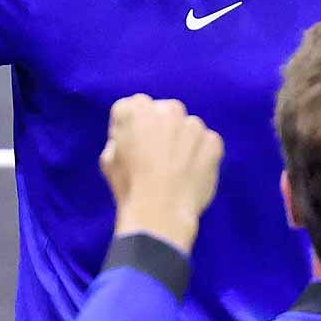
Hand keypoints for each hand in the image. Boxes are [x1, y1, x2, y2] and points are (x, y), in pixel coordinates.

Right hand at [100, 95, 223, 253]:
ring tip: (175, 170)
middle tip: (157, 157)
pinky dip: (201, 154)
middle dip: (161, 128)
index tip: (133, 146)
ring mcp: (193, 124)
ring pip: (188, 127)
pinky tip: (190, 173)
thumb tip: (131, 138)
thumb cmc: (129, 187)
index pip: (134, 107)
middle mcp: (166, 109)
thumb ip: (119, 138)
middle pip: (164, 112)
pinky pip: (207, 143)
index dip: (132, 127)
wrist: (159, 212)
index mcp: (136, 109)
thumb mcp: (108, 159)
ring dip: (183, 141)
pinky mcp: (212, 141)